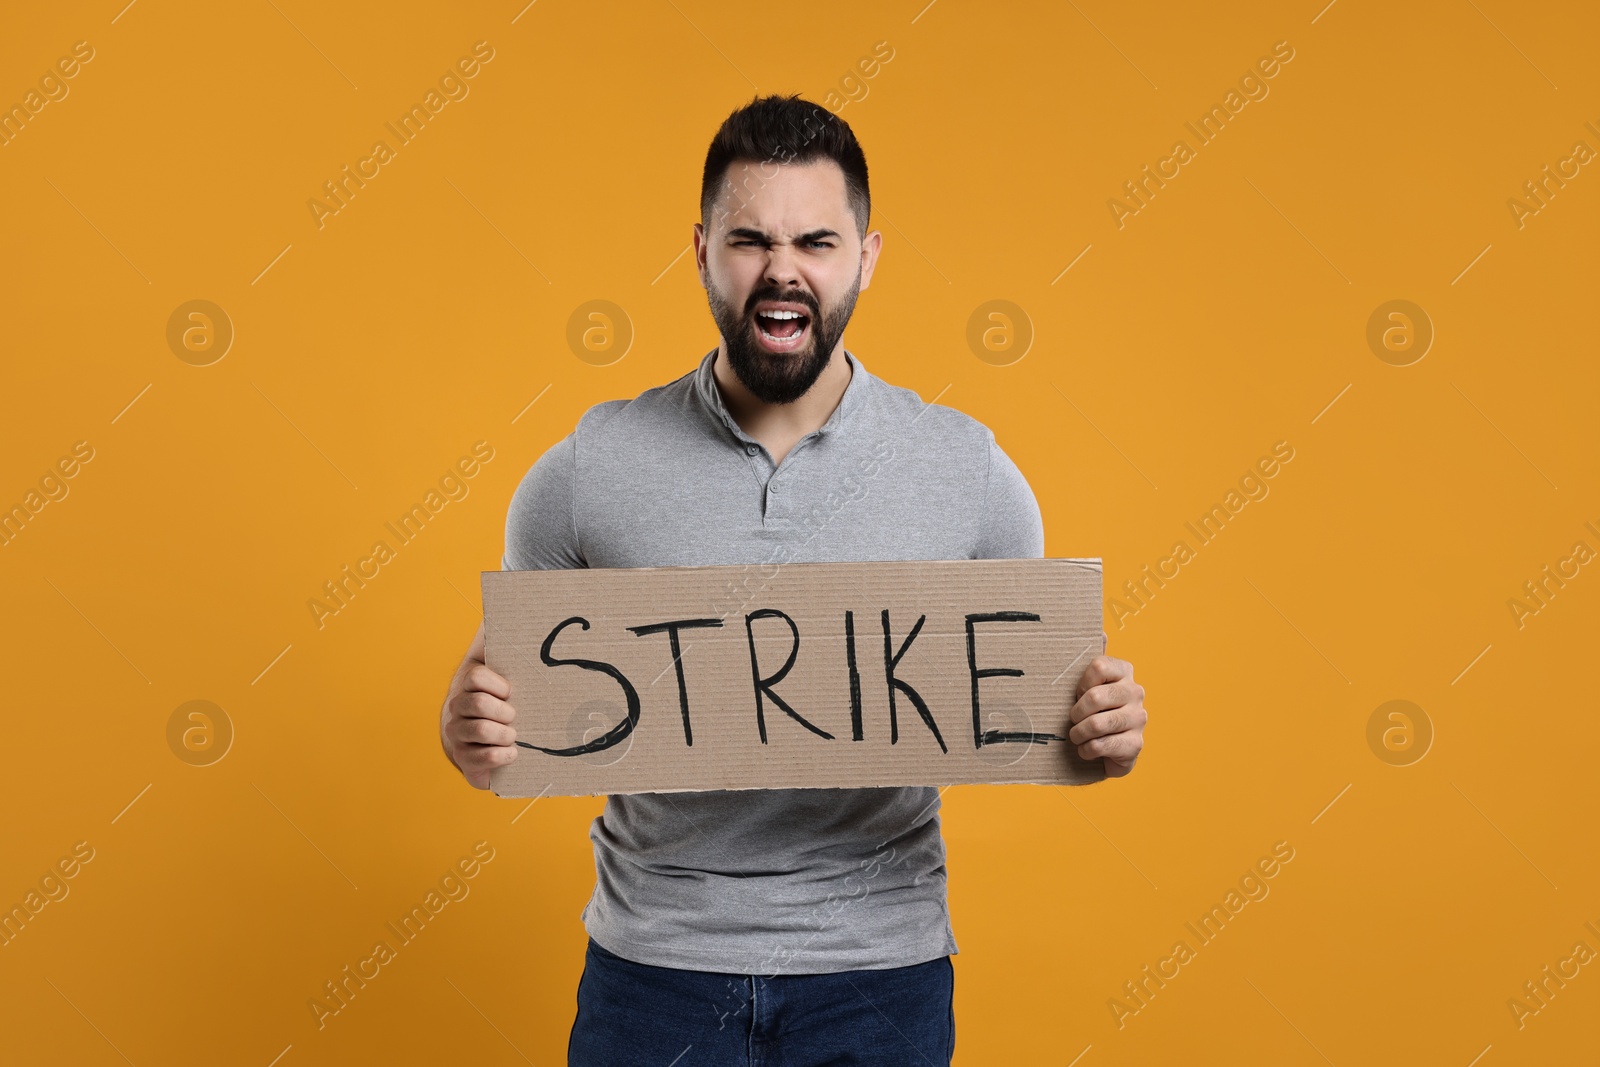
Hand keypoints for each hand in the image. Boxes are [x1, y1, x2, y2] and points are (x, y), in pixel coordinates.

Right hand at [440, 624, 519, 789]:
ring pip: (480, 731)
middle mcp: (457, 709)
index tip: (510, 690)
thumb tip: (499, 611)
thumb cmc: (500, 700)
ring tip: (514, 735)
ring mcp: (458, 736)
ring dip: (504, 734)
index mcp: (467, 684)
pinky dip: (500, 756)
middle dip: (503, 711)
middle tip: (515, 715)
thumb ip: (497, 641)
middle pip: (478, 704)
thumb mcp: (500, 667)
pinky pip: (480, 760)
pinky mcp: (466, 762)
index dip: (498, 684)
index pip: (476, 677)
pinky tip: (512, 752)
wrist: (484, 742)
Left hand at [1066, 633, 1145, 777]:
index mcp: (1125, 671)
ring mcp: (1139, 718)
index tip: (1078, 694)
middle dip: (1076, 713)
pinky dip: (1086, 750)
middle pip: (1095, 697)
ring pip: (1096, 724)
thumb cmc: (1096, 709)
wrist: (1111, 749)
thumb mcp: (1092, 681)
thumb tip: (1100, 631)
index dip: (1081, 683)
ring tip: (1077, 736)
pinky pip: (1100, 745)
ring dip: (1078, 734)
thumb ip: (1095, 656)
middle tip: (1073, 719)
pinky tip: (1087, 749)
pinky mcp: (1135, 744)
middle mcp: (1136, 692)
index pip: (1098, 666)